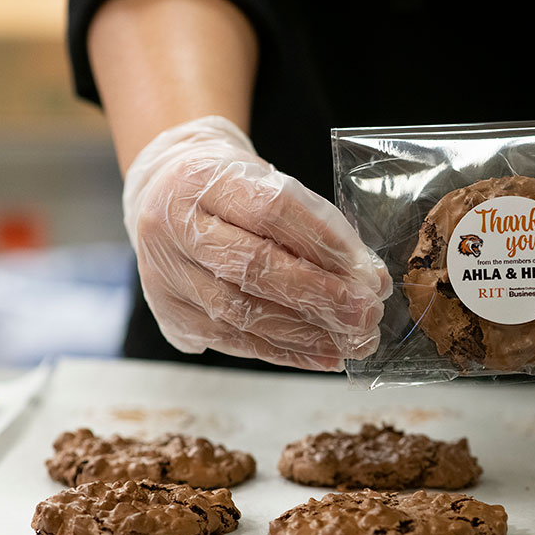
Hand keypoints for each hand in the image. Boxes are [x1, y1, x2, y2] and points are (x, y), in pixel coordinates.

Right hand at [122, 115, 391, 370]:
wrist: (164, 195)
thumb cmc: (232, 190)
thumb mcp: (270, 184)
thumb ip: (317, 227)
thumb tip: (371, 280)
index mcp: (202, 179)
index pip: (271, 210)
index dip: (324, 243)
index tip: (365, 271)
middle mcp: (172, 227)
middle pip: (253, 267)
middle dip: (320, 295)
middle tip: (366, 313)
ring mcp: (165, 275)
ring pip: (241, 312)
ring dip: (307, 333)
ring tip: (353, 340)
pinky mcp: (170, 315)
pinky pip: (233, 341)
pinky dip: (285, 352)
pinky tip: (325, 355)